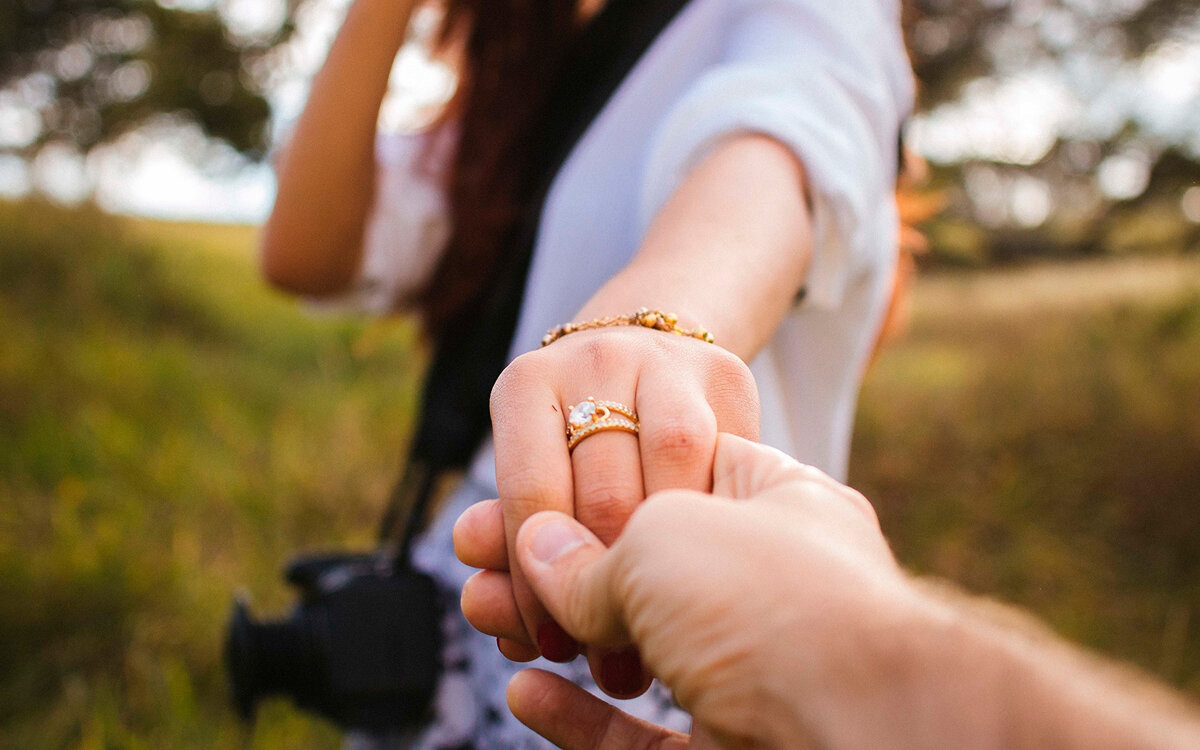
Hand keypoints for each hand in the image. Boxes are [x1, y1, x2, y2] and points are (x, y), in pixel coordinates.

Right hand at [458, 434, 913, 747]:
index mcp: (775, 504)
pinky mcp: (735, 748)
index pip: (665, 475)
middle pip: (639, 565)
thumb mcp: (665, 539)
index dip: (582, 485)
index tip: (513, 498)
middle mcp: (769, 583)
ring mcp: (754, 669)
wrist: (863, 730)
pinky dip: (581, 717)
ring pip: (634, 649)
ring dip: (551, 633)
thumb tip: (534, 552)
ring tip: (481, 612)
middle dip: (547, 561)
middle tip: (473, 554)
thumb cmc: (774, 599)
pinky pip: (645, 735)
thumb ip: (591, 552)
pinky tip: (526, 694)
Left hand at [480, 326, 759, 694]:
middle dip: (609, 587)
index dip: (539, 586)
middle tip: (612, 658)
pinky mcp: (729, 376)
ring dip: (672, 559)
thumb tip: (486, 610)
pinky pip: (726, 462)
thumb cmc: (576, 448)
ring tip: (662, 626)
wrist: (647, 356)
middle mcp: (594, 361)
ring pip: (675, 472)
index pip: (530, 499)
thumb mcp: (533, 481)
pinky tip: (703, 568)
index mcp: (524, 387)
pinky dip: (713, 523)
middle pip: (605, 493)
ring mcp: (666, 362)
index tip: (551, 646)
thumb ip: (507, 546)